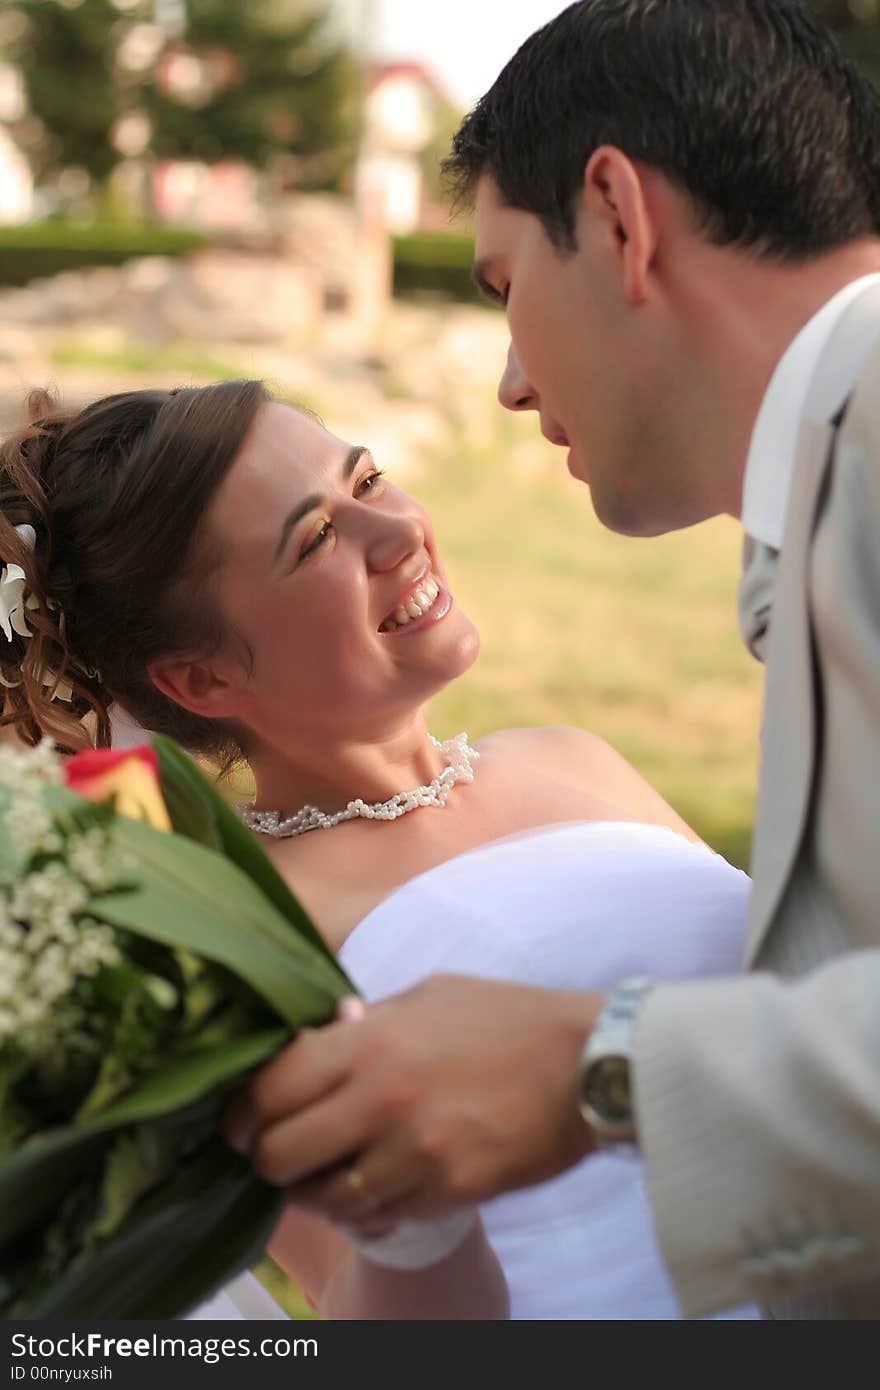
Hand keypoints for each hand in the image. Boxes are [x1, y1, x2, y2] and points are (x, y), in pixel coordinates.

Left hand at [224, 974, 602, 1227]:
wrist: (588, 1061)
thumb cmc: (506, 1017)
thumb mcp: (428, 994)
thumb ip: (368, 1022)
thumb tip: (323, 1035)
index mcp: (368, 1043)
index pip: (268, 1089)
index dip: (242, 1112)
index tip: (241, 1121)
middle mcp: (380, 1100)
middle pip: (280, 1153)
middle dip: (267, 1158)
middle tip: (275, 1153)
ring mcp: (414, 1152)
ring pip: (324, 1197)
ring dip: (314, 1191)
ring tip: (322, 1176)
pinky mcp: (447, 1189)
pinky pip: (378, 1214)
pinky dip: (364, 1209)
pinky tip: (374, 1188)